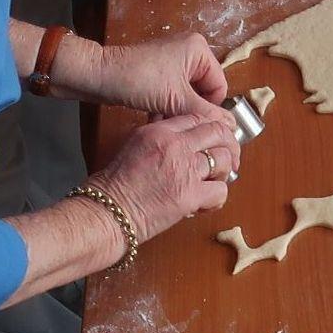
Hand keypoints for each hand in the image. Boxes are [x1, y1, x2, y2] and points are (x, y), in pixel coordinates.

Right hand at [88, 112, 241, 242]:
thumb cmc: (113, 188)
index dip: (211, 129)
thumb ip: (161, 138)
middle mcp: (174, 145)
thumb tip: (185, 139)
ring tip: (211, 183)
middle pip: (218, 132)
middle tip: (228, 158)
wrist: (105, 215)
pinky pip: (220, 191)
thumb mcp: (134, 147)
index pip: (197, 118)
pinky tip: (204, 204)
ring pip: (223, 160)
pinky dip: (216, 199)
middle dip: (228, 144)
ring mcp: (184, 169)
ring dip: (222, 173)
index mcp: (158, 131)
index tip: (215, 139)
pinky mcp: (190, 195)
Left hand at [92, 34, 227, 120]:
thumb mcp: (175, 99)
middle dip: (190, 109)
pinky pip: (174, 91)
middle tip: (177, 124)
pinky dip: (167, 105)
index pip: (219, 86)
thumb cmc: (138, 81)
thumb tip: (231, 127)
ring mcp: (174, 59)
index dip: (209, 107)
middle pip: (203, 90)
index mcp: (200, 49)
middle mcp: (190, 50)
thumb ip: (205, 113)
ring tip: (163, 122)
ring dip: (177, 110)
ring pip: (187, 93)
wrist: (96, 75)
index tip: (194, 122)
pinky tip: (155, 117)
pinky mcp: (159, 69)